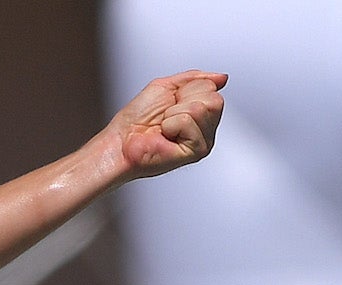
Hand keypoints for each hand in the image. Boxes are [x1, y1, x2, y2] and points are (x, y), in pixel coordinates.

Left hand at [103, 72, 225, 181]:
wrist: (120, 141)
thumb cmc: (136, 120)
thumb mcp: (166, 87)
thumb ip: (195, 78)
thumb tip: (221, 77)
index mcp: (201, 112)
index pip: (210, 87)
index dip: (185, 90)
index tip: (169, 104)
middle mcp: (206, 128)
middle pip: (213, 98)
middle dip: (183, 100)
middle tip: (166, 116)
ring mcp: (204, 140)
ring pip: (201, 108)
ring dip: (175, 113)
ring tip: (164, 126)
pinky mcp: (197, 151)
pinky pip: (188, 120)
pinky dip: (171, 124)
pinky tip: (165, 135)